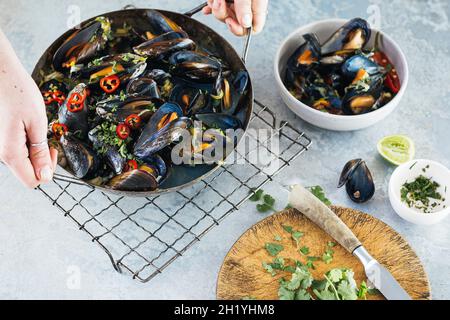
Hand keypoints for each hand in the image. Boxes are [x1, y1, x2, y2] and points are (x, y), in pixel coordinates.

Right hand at [0, 30, 57, 187]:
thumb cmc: (17, 91)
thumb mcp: (37, 122)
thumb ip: (40, 151)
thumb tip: (46, 176)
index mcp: (10, 152)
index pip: (32, 181)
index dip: (48, 171)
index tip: (52, 150)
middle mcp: (1, 152)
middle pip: (27, 172)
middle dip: (42, 160)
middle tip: (47, 139)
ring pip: (21, 160)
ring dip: (34, 149)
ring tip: (34, 128)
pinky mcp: (0, 137)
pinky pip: (15, 149)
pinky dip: (26, 142)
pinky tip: (27, 126)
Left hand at [202, 0, 268, 35]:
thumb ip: (246, 6)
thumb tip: (246, 24)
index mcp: (257, 6)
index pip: (253, 28)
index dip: (240, 29)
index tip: (230, 21)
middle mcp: (247, 6)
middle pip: (236, 23)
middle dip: (224, 15)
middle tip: (220, 4)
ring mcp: (237, 2)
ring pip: (224, 15)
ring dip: (216, 8)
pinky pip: (218, 7)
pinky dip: (212, 6)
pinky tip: (208, 5)